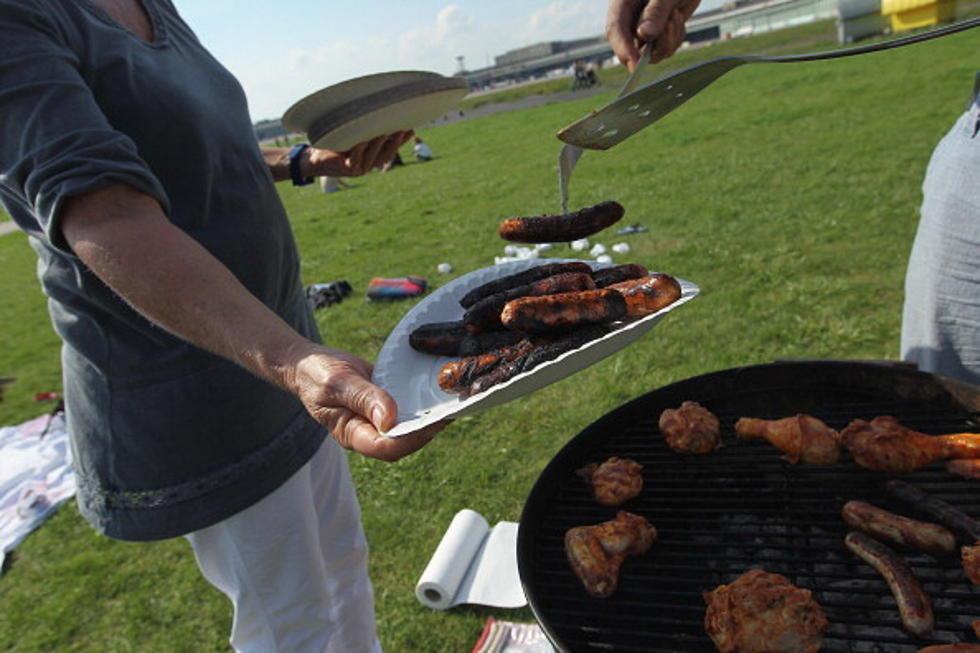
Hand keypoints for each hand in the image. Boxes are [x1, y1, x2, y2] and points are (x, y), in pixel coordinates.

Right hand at [285, 342, 443, 460]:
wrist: (309, 363)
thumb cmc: (317, 373)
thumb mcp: (337, 382)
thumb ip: (364, 399)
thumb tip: (390, 420)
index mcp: (352, 434)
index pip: (386, 447)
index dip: (411, 438)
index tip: (432, 421)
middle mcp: (368, 431)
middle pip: (404, 442)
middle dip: (428, 430)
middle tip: (451, 410)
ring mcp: (377, 419)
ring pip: (409, 427)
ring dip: (430, 417)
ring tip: (452, 401)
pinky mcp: (385, 405)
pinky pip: (407, 409)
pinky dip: (423, 402)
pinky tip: (438, 391)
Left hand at [307, 130, 413, 177]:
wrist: (314, 158)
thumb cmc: (333, 145)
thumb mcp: (351, 136)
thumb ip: (363, 130)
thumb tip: (374, 111)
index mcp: (371, 157)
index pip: (390, 148)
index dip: (401, 140)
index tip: (411, 129)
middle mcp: (368, 164)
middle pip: (386, 154)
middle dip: (395, 142)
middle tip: (403, 130)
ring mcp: (359, 168)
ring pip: (373, 156)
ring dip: (379, 144)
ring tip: (387, 132)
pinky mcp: (347, 168)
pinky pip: (356, 157)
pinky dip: (360, 149)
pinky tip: (363, 141)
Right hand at [607, 0, 700, 67]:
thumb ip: (655, 11)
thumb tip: (645, 34)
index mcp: (621, 5)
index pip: (616, 30)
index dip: (623, 49)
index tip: (635, 65)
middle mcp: (629, 21)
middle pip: (632, 49)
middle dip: (655, 44)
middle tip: (670, 24)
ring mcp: (642, 30)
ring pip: (652, 53)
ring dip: (668, 40)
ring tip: (675, 14)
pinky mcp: (656, 35)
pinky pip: (665, 48)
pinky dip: (675, 36)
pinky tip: (677, 17)